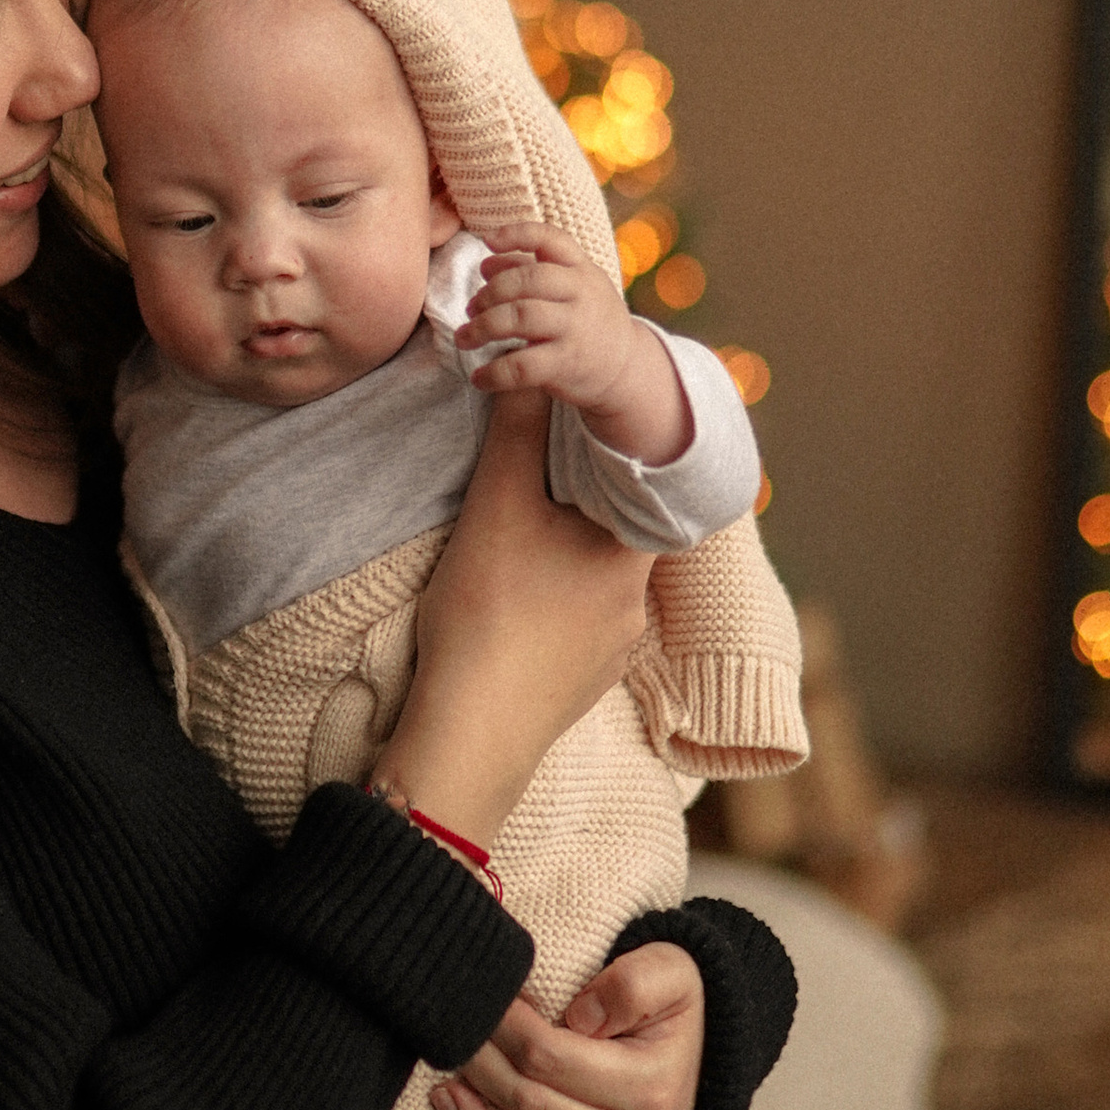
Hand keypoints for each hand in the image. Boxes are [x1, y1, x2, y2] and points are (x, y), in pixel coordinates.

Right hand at [376, 397, 650, 848]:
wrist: (472, 734)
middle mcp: (635, 606)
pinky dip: (550, 609)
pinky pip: (576, 629)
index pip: (637, 488)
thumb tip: (532, 375)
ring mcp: (612, 653)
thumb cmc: (488, 616)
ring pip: (594, 585)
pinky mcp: (581, 686)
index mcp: (628, 556)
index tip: (575, 439)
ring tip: (515, 548)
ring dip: (562, 562)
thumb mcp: (497, 508)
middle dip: (575, 510)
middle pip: (613, 535)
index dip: (604, 459)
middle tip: (533, 485)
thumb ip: (516, 434)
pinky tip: (511, 606)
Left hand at [429, 939, 705, 1109]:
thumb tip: (581, 1017)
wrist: (693, 1050)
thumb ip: (635, 981)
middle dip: (477, 1065)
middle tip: (446, 1032)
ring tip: (441, 1099)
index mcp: (651, 1089)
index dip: (502, 1024)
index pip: (548, 1057)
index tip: (479, 994)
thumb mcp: (671, 969)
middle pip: (531, 1109)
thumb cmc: (664, 1007)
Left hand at [458, 225, 689, 466]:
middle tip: (471, 308)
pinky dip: (494, 372)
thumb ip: (533, 270)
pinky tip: (479, 377)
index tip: (486, 241)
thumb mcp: (573, 288)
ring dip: (482, 327)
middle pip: (528, 279)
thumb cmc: (586, 320)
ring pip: (520, 318)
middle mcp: (581, 294)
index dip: (517, 235)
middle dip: (490, 291)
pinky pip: (522, 365)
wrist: (625, 369)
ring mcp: (575, 329)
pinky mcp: (567, 364)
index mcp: (581, 269)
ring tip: (465, 337)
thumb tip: (487, 262)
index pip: (551, 239)